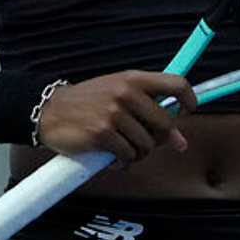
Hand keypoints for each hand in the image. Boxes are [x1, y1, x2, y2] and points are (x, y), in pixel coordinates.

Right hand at [36, 71, 196, 166]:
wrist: (51, 111)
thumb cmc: (91, 102)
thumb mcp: (120, 93)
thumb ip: (150, 110)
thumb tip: (180, 141)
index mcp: (134, 79)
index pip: (176, 83)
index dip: (188, 100)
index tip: (186, 113)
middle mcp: (126, 93)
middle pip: (165, 124)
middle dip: (159, 140)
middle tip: (146, 143)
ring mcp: (114, 113)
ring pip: (147, 144)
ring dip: (139, 153)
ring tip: (125, 148)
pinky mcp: (102, 133)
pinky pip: (128, 155)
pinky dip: (123, 161)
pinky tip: (112, 156)